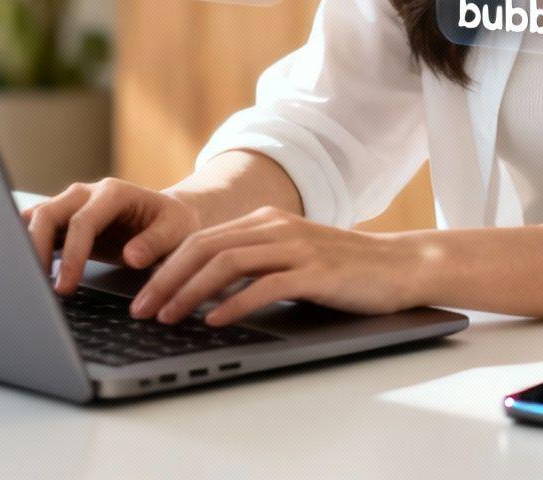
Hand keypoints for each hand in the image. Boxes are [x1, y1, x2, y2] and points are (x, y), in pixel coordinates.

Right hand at [21, 178, 202, 294]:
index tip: (66, 285)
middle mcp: (88, 193)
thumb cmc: (174, 224)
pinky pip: (40, 227)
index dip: (72, 254)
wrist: (169, 216)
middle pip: (49, 213)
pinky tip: (25, 267)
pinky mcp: (67, 219)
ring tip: (27, 280)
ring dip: (28, 246)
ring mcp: (74, 204)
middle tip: (37, 285)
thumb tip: (132, 256)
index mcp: (114, 193)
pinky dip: (28, 243)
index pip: (83, 222)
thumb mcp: (176, 232)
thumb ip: (156, 242)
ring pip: (38, 217)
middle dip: (37, 248)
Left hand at [130, 207, 434, 326]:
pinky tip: (215, 320)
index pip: (200, 240)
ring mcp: (295, 246)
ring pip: (226, 263)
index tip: (140, 296)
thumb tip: (203, 294)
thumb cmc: (344, 271)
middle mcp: (275, 227)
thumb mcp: (291, 259)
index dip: (164, 267)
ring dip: (189, 292)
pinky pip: (264, 285)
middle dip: (165, 280)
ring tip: (168, 317)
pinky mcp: (315, 271)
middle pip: (203, 248)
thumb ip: (254, 266)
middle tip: (141, 310)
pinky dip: (233, 303)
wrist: (401, 266)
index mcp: (264, 221)